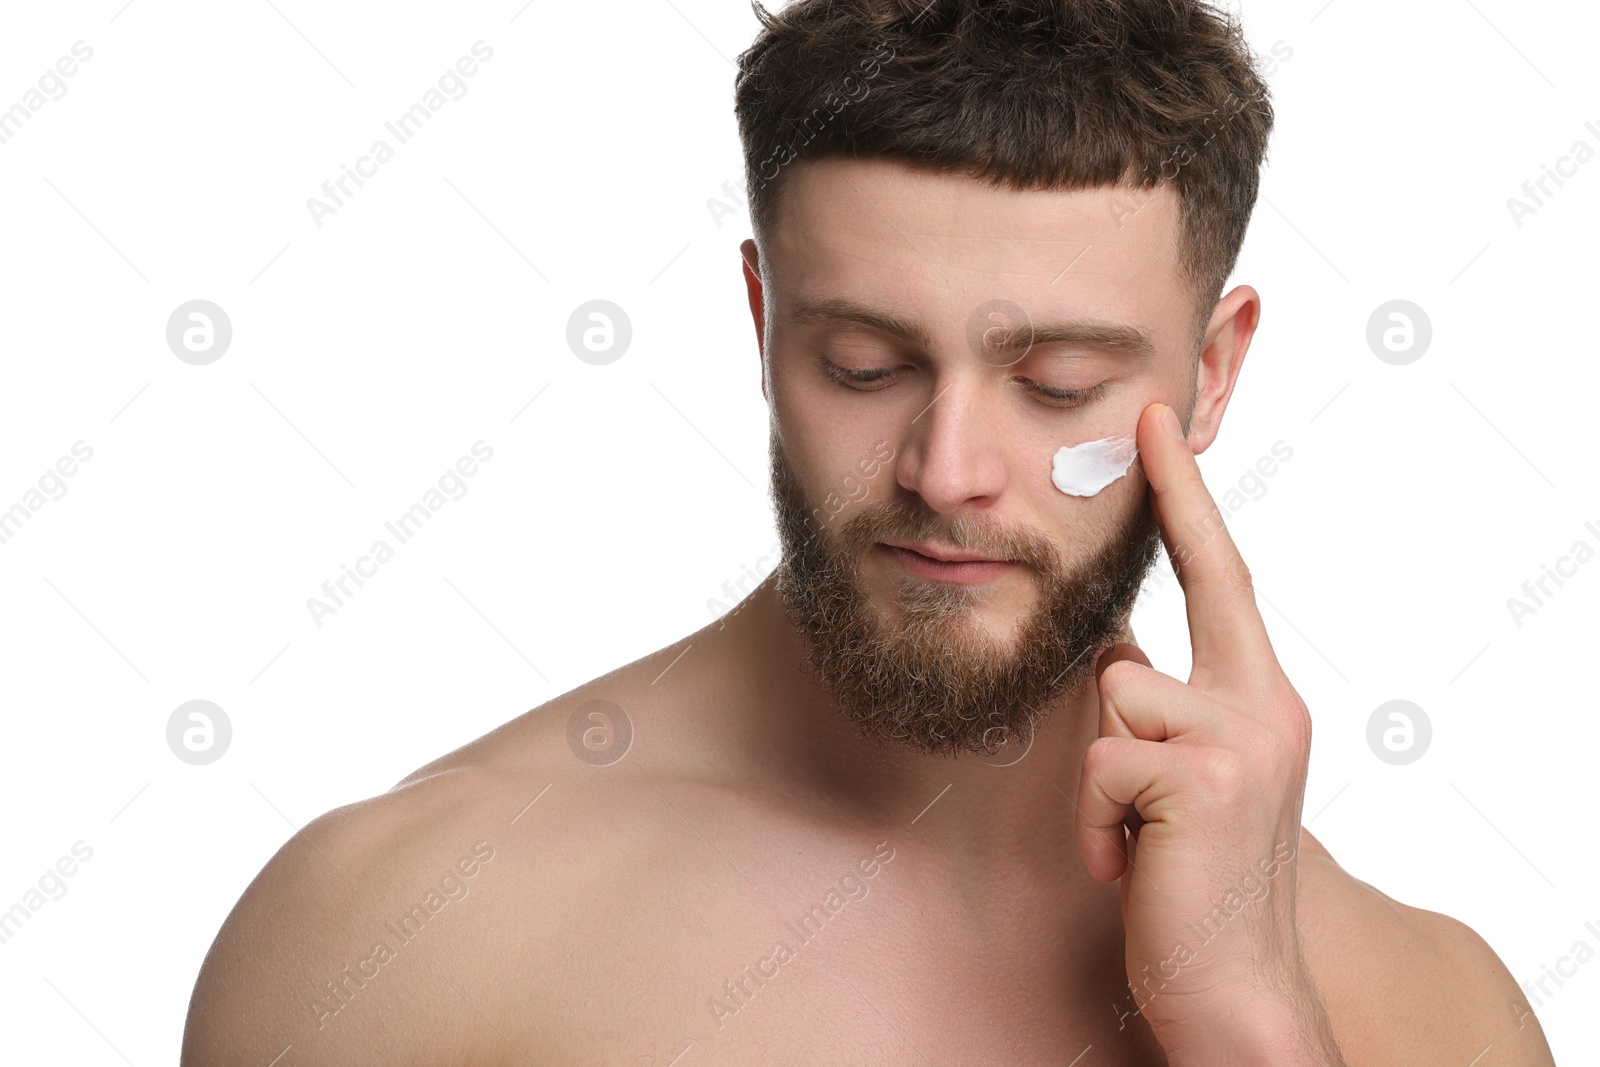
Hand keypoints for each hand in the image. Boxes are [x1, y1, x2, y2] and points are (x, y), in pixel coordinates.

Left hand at [1074, 402, 1341, 1063]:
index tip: (1156, 419)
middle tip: (1151, 503)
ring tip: (1135, 838)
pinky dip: (1095, 823)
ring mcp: (1244, 738)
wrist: (1235, 986)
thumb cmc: (1195, 877)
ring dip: (1100, 781)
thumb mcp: (1187, 776)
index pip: (1223, 576)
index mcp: (1262, 698)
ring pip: (1113, 698)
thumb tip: (1111, 648)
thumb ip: (1162, 704)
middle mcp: (1267, 705)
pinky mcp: (1205, 778)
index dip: (1187, 496)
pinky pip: (1100, 765)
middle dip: (1154, 572)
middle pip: (1176, 608)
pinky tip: (1129, 864)